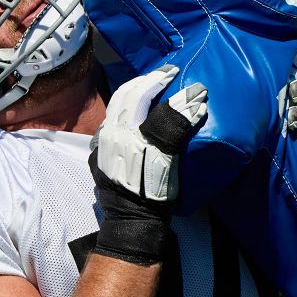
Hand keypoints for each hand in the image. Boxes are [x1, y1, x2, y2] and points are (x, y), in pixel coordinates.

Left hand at [90, 64, 206, 263]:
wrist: (132, 224)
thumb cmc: (150, 191)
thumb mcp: (165, 156)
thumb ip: (174, 124)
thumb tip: (194, 97)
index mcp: (124, 129)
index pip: (142, 94)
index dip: (160, 80)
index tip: (177, 72)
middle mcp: (109, 134)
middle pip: (125, 98)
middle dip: (145, 83)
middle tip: (164, 76)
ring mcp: (102, 147)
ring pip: (116, 111)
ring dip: (133, 96)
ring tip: (150, 92)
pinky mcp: (101, 160)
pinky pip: (112, 127)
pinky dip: (126, 115)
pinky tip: (134, 121)